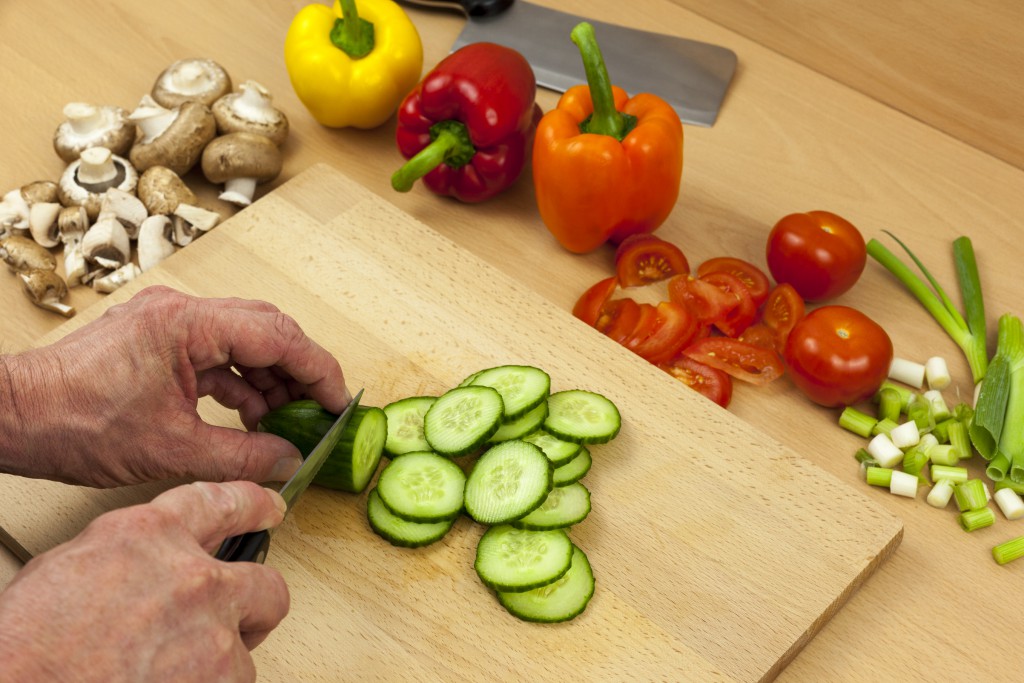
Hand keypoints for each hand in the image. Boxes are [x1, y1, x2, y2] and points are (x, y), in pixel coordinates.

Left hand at [0, 285, 349, 486]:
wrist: (12, 416)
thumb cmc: (73, 422)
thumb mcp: (171, 449)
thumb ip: (243, 455)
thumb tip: (289, 460)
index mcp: (187, 325)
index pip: (278, 336)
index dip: (318, 370)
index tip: (339, 402)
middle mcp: (182, 312)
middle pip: (268, 329)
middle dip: (299, 372)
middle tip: (319, 412)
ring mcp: (169, 323)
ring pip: (246, 340)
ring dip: (270, 380)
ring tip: (284, 424)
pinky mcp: (159, 340)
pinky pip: (218, 353)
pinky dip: (240, 384)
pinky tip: (250, 417)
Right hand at [0, 481, 288, 682]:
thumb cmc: (27, 645)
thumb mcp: (67, 567)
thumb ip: (125, 555)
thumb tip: (144, 565)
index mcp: (149, 535)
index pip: (221, 502)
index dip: (251, 504)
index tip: (268, 509)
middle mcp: (192, 576)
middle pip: (265, 582)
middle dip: (254, 603)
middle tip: (235, 620)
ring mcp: (212, 630)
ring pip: (245, 645)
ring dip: (217, 661)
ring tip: (172, 671)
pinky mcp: (220, 676)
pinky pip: (234, 682)